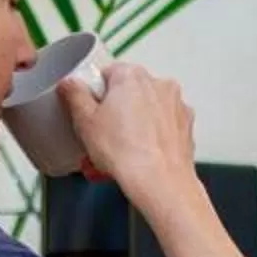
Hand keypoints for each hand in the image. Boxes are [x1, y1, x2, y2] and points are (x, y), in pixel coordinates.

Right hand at [59, 63, 202, 218]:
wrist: (160, 183)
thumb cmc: (126, 153)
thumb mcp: (85, 121)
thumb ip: (74, 95)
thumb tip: (70, 84)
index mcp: (131, 75)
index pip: (106, 74)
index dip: (94, 96)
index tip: (89, 113)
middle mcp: (158, 84)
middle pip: (128, 93)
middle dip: (114, 113)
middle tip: (102, 136)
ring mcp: (176, 105)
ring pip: (146, 111)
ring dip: (132, 127)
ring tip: (118, 153)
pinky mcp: (186, 126)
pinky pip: (162, 127)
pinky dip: (151, 138)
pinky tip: (139, 156)